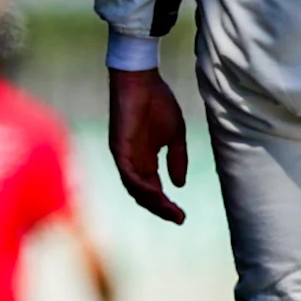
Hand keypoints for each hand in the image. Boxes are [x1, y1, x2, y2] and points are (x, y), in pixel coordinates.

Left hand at [108, 66, 190, 224]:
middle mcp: (133, 162)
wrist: (143, 81)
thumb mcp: (175, 136)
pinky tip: (156, 193)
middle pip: (143, 194)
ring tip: (170, 210)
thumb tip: (179, 185)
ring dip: (152, 201)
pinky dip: (140, 185)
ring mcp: (124, 156)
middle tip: (178, 218)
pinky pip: (128, 173)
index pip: (153, 189)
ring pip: (135, 188)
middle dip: (160, 208)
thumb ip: (177, 159)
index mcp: (146, 160)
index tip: (182, 216)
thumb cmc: (158, 104)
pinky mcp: (118, 147)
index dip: (166, 205)